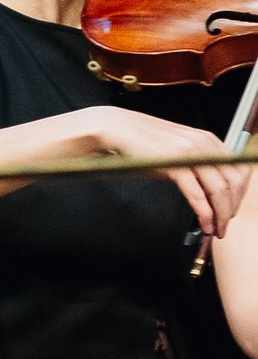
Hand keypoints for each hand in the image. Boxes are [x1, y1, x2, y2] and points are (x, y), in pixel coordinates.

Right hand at [79, 107, 243, 239]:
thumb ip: (197, 164)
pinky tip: (204, 224)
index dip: (241, 194)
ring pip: (219, 191)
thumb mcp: (178, 151)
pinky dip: (205, 214)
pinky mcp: (174, 165)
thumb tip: (210, 190)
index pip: (239, 170)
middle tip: (226, 225)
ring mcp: (190, 154)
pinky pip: (198, 195)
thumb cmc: (142, 142)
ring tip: (216, 229)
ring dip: (221, 215)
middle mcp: (204, 145)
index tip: (232, 208)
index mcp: (208, 141)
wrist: (117, 129)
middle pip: (234, 182)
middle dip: (232, 208)